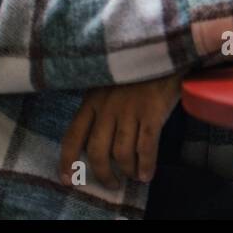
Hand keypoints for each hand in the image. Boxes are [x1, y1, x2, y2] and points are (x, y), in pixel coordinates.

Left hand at [59, 72, 184, 187]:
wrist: (165, 48)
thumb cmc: (138, 67)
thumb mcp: (109, 81)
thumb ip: (100, 103)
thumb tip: (95, 133)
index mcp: (92, 100)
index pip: (72, 136)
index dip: (67, 161)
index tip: (67, 179)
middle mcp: (107, 107)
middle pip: (97, 151)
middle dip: (103, 173)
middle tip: (111, 183)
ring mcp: (130, 110)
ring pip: (121, 152)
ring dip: (127, 170)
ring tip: (133, 177)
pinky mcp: (152, 111)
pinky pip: (146, 147)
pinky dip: (146, 164)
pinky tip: (147, 174)